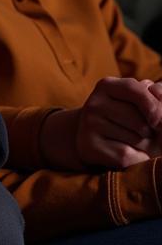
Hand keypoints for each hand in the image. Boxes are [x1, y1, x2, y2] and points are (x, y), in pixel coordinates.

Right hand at [43, 78, 161, 169]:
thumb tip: (159, 116)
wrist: (101, 141)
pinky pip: (126, 155)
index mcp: (107, 86)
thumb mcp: (144, 104)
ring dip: (145, 146)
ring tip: (135, 142)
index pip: (136, 90)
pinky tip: (129, 153)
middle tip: (144, 133)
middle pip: (140, 121)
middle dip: (151, 132)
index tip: (158, 121)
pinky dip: (136, 158)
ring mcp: (89, 124)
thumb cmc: (131, 120)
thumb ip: (157, 100)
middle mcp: (94, 103)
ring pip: (135, 139)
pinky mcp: (90, 146)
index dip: (154, 106)